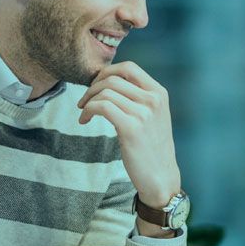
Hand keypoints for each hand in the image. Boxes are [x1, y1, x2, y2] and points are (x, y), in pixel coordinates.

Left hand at [76, 62, 182, 218]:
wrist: (161, 178)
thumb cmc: (151, 148)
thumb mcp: (152, 116)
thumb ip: (138, 98)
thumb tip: (109, 82)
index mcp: (159, 93)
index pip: (128, 67)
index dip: (106, 72)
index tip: (95, 85)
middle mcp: (153, 100)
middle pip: (113, 79)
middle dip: (92, 87)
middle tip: (83, 101)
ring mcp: (144, 113)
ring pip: (105, 92)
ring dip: (87, 100)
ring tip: (83, 112)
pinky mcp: (131, 128)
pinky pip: (102, 107)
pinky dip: (88, 110)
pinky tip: (84, 121)